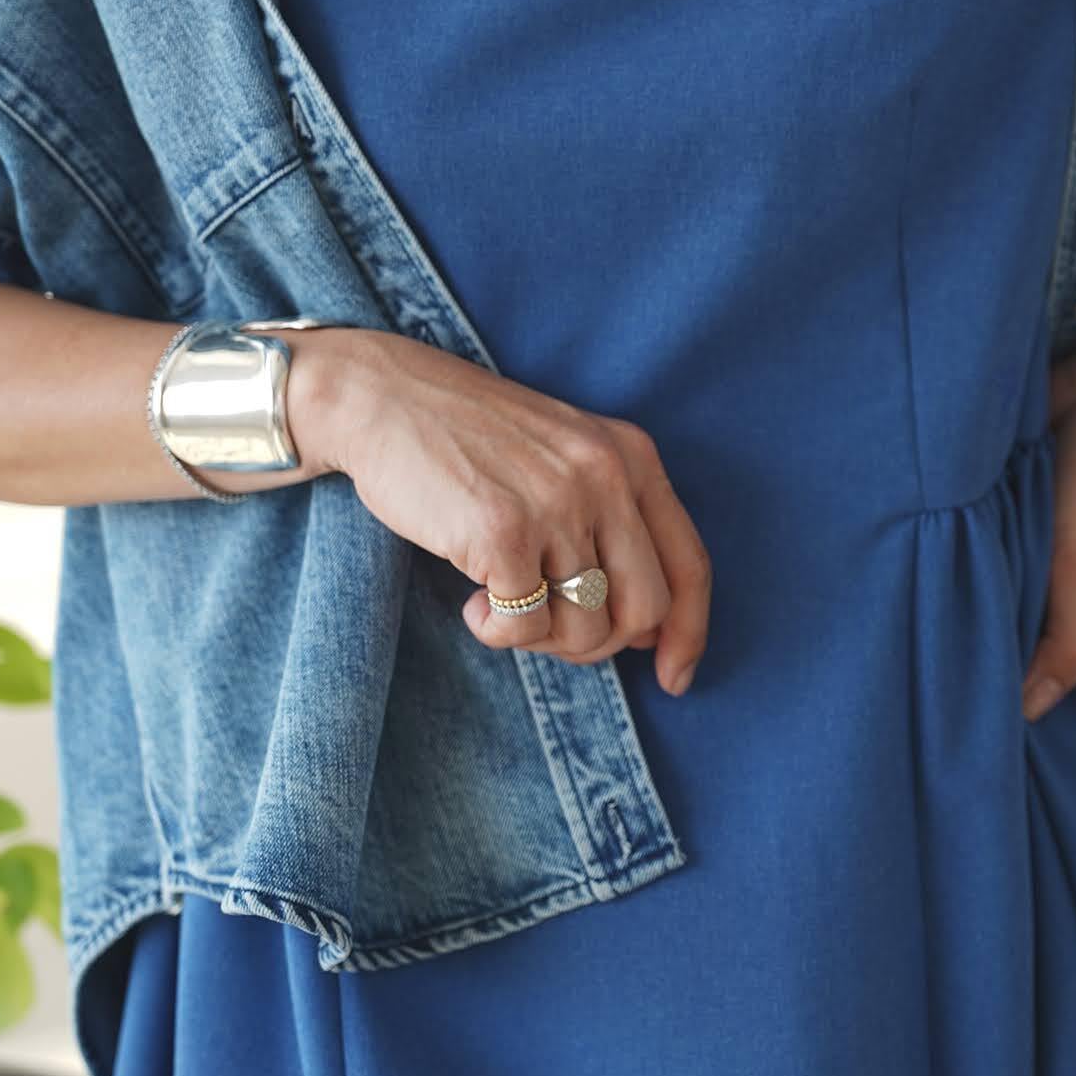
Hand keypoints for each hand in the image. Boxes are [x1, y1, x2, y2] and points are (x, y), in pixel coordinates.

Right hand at [287, 326, 710, 695]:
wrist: (385, 397)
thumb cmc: (471, 439)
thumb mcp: (566, 458)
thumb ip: (614, 524)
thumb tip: (649, 630)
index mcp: (633, 456)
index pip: (690, 564)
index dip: (690, 633)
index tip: (675, 678)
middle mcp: (607, 477)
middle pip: (645, 610)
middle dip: (600, 643)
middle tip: (548, 629)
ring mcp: (558, 504)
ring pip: (586, 628)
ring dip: (542, 639)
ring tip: (503, 606)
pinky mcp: (503, 533)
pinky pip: (524, 627)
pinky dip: (496, 633)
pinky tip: (472, 604)